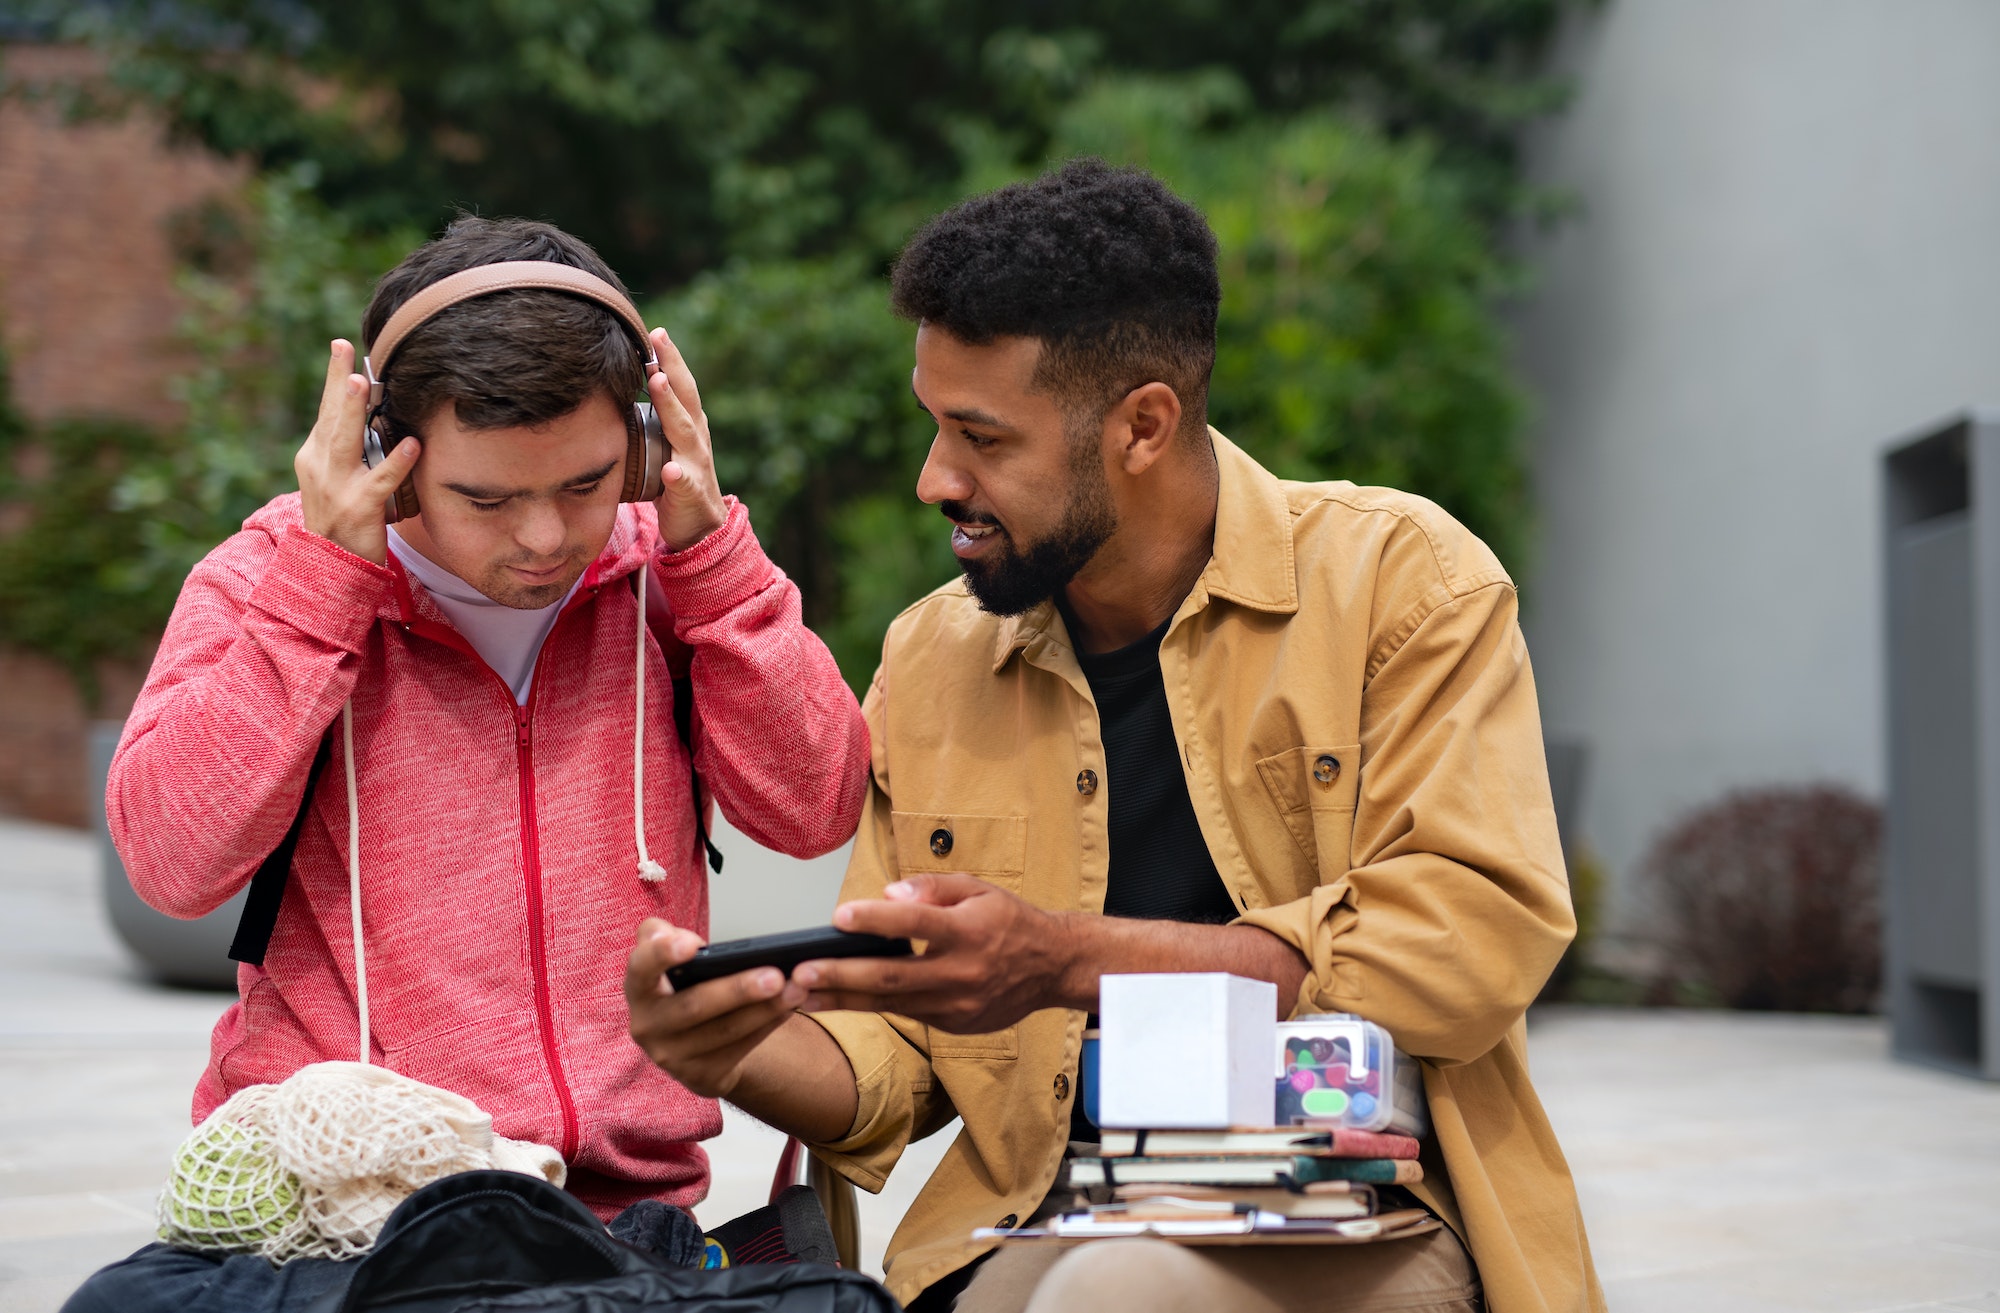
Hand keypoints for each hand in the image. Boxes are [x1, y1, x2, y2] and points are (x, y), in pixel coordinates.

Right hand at [294, 340, 419, 564]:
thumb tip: (374, 418)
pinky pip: (381, 481)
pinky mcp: (359, 509)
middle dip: (338, 381)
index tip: (342, 347)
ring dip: (354, 411)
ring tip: (363, 383)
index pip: (326, 411)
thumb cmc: (342, 521)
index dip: (336, 380)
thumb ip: (349, 452)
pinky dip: (396, 462)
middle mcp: (319, 467)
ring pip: (346, 441)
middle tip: (343, 348)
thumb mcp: (337, 481)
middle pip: (331, 417)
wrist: (329, 569)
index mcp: (314, 457)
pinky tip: (412, 444)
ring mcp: (337, 488)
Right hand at [625, 918, 807, 1098]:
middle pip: (694, 1006)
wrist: (691, 1045)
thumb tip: (683, 940)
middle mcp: (648, 1025)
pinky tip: (789, 1008)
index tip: (692, 945)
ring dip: (765, 1009)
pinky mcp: (701, 1076)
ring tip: (796, 989)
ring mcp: (673, 1056)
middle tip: (776, 975)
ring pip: (725, 1031)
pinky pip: (740, 1048)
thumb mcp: (668, 961)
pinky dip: (768, 1026)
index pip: (640, 968)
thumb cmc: (683, 989)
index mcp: (639, 989)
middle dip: (738, 990)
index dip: (662, 955)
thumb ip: (665, 936)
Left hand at [645, 328, 726, 550]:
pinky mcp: (692, 494)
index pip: (680, 385)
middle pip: (685, 397)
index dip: (669, 358)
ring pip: (684, 431)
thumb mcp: (663, 447)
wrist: (700, 529)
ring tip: (658, 381)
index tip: (654, 331)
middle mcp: (696, 439)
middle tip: (658, 339)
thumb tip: (610, 394)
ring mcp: (696, 464)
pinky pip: (685, 483)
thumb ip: (648, 422)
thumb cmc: (676, 482)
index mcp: (688, 425)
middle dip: (672, 366)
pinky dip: (679, 475)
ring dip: (671, 405)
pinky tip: (670, 469)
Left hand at [798, 873, 1075, 1033]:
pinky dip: (871, 1006)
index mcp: (970, 931)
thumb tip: (889, 896)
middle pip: (893, 977)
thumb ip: (932, 889)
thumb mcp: (978, 889)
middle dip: (842, 976)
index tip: (839, 917)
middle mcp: (963, 972)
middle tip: (802, 974)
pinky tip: (838, 1000)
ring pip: (892, 1004)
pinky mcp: (954, 1024)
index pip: (915, 924)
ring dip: (843, 999)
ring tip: (802, 996)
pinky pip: (907, 1013)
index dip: (876, 920)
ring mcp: (958, 1004)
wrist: (1052, 967)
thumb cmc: (1010, 921)